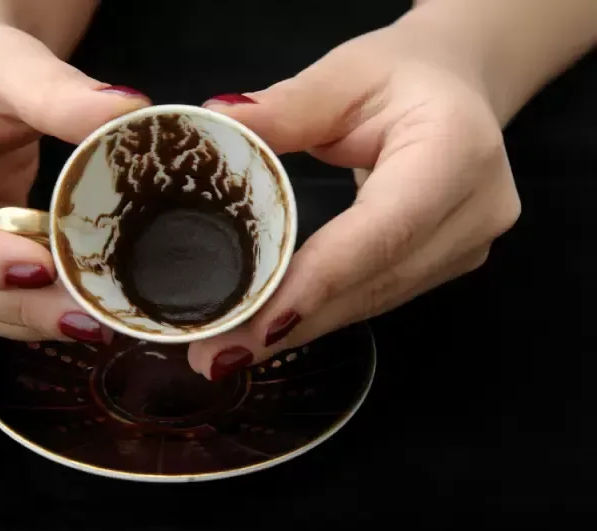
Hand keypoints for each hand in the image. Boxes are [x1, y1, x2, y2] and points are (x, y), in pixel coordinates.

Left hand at [189, 23, 520, 379]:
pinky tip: (275, 330)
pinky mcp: (448, 264)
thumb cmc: (401, 74)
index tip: (255, 328)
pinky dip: (324, 313)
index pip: (380, 232)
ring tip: (232, 351)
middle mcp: (475, 212)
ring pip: (374, 300)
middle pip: (373, 281)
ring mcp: (468, 247)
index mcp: (457, 153)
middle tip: (217, 356)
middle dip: (293, 324)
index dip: (317, 284)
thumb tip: (217, 122)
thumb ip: (284, 106)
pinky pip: (377, 295)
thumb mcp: (343, 75)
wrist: (457, 88)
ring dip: (303, 328)